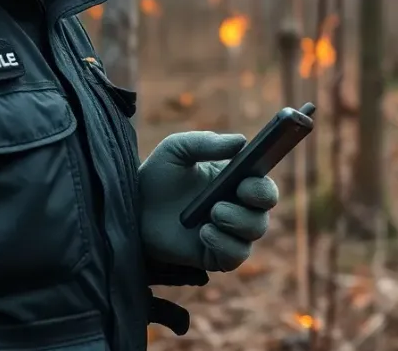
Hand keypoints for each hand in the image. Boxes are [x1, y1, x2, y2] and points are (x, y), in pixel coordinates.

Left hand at [138, 131, 278, 272]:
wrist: (133, 209)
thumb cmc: (158, 177)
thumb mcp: (176, 150)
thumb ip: (205, 142)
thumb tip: (241, 141)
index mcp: (235, 182)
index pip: (264, 186)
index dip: (262, 185)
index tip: (245, 181)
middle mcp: (238, 208)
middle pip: (265, 211)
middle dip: (255, 204)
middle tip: (231, 196)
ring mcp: (228, 234)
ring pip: (255, 232)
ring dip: (238, 221)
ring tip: (213, 213)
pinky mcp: (215, 256)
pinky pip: (235, 256)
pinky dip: (225, 244)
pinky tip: (204, 233)